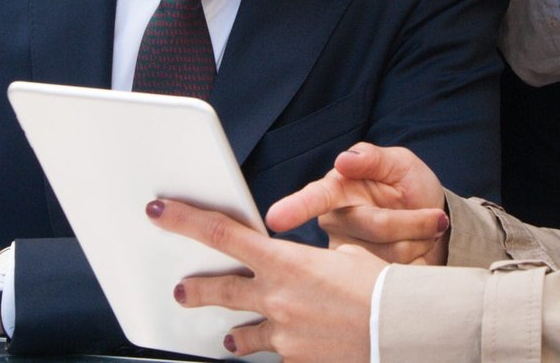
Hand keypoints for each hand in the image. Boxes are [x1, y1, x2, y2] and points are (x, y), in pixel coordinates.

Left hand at [148, 198, 383, 360]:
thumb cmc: (379, 289)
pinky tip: (286, 349)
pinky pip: (276, 355)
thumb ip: (311, 262)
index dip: (184, 220)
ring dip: (232, 334)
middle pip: (218, 289)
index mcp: (284, 261)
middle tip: (181, 290)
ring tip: (227, 337)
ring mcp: (282, 333)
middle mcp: (275, 297)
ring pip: (240, 333)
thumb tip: (307, 269)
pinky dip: (279, 351)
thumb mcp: (344, 257)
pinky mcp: (294, 360)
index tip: (161, 212)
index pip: (220, 234)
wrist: (398, 329)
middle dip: (194, 290)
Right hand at [266, 144, 450, 265]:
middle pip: (373, 225)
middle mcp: (337, 224)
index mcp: (336, 190)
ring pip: (390, 251)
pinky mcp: (364, 281)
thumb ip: (372, 157)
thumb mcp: (399, 163)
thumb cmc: (410, 187)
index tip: (275, 218)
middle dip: (412, 220)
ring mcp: (350, 256)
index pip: (314, 199)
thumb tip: (344, 159)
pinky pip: (396, 271)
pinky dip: (419, 256)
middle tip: (434, 217)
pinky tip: (417, 248)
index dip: (295, 208)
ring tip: (424, 229)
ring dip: (419, 238)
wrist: (436, 224)